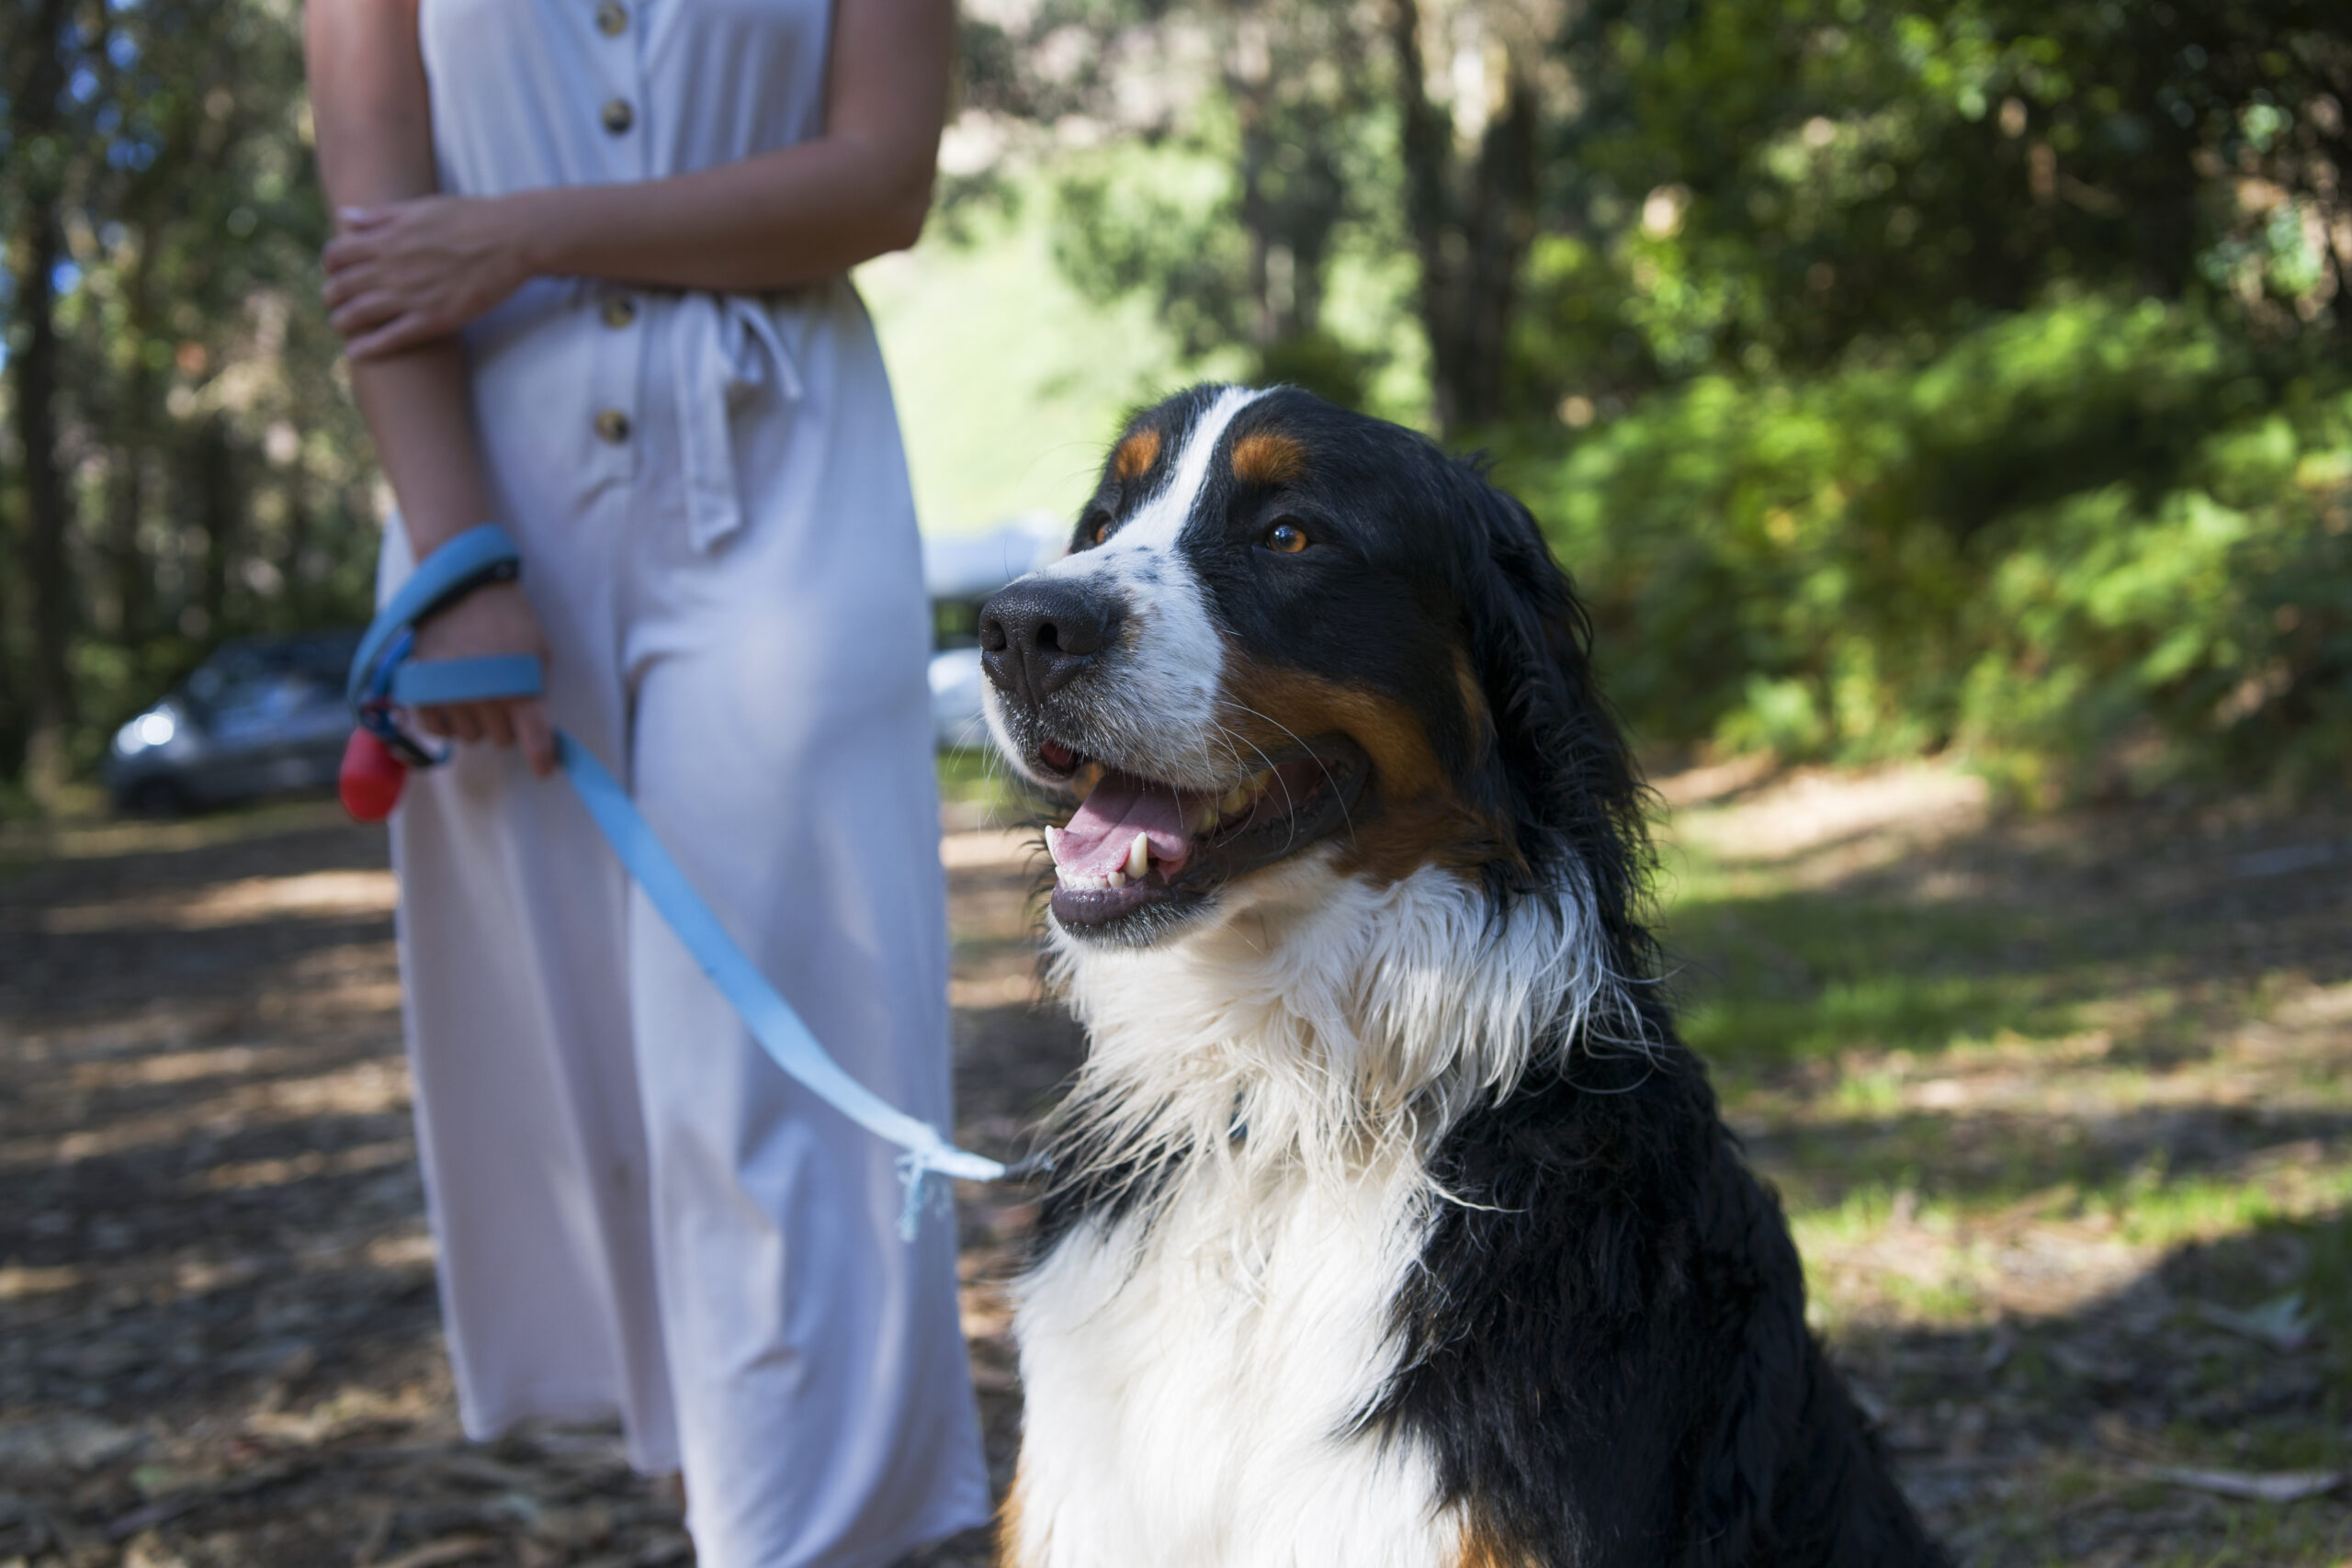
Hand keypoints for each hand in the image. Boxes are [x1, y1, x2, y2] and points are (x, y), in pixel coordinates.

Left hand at [322, 196, 531, 358]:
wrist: (511, 239)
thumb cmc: (470, 218)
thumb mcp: (421, 207)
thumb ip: (380, 215)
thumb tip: (346, 217)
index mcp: (387, 238)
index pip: (337, 254)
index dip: (330, 265)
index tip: (335, 272)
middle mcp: (392, 267)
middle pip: (341, 286)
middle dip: (331, 296)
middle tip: (335, 302)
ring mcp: (412, 295)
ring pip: (358, 314)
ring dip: (342, 322)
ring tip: (342, 326)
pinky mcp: (434, 319)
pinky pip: (391, 338)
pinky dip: (368, 348)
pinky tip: (355, 353)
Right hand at [410, 579, 557, 776]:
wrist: (463, 588)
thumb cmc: (510, 620)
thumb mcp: (539, 653)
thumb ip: (538, 694)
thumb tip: (537, 732)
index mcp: (518, 689)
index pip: (534, 741)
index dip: (542, 758)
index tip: (545, 768)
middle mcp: (482, 698)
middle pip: (501, 739)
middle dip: (506, 722)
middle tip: (504, 692)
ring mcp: (447, 695)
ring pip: (470, 736)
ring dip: (476, 719)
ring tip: (477, 685)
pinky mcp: (419, 691)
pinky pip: (437, 730)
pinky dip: (447, 719)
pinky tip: (453, 696)